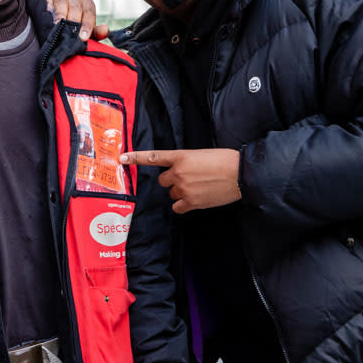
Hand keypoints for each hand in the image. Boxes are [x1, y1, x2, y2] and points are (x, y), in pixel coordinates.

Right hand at [42, 0, 109, 41]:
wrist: (59, 27)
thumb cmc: (76, 28)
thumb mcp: (87, 32)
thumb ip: (97, 33)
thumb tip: (105, 30)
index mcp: (86, 4)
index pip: (89, 12)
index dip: (87, 25)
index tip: (84, 37)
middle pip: (75, 6)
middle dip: (73, 20)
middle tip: (70, 32)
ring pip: (61, 1)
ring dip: (60, 14)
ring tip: (57, 24)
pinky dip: (47, 0)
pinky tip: (46, 9)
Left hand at [121, 148, 241, 213]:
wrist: (241, 174)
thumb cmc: (225, 161)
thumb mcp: (201, 155)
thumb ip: (186, 162)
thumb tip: (180, 173)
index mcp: (181, 156)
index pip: (154, 157)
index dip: (136, 157)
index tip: (122, 158)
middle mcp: (179, 172)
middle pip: (163, 181)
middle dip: (173, 181)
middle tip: (189, 179)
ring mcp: (184, 188)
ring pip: (172, 194)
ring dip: (181, 192)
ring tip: (199, 187)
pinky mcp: (191, 202)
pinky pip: (177, 207)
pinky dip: (184, 205)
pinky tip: (196, 199)